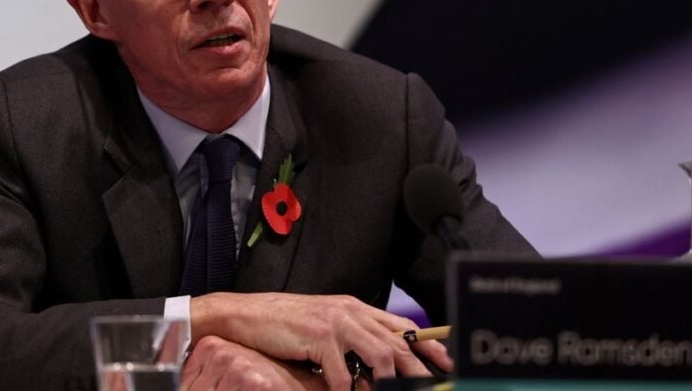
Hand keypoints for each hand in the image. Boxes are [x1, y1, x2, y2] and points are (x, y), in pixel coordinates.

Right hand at [190, 293, 453, 390]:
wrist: (245, 314)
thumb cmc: (284, 324)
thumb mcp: (325, 325)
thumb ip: (352, 338)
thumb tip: (377, 364)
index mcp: (356, 308)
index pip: (403, 327)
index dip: (428, 346)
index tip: (447, 363)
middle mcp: (352, 312)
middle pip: (400, 343)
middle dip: (421, 370)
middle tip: (432, 387)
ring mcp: (336, 323)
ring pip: (380, 356)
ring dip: (388, 383)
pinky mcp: (318, 336)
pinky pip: (342, 372)